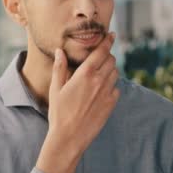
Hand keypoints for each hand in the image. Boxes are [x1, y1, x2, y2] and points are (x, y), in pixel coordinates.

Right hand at [36, 32, 119, 172]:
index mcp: (86, 74)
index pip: (101, 51)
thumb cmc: (59, 113)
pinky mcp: (111, 104)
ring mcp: (107, 93)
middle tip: (100, 57)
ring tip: (100, 73)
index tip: (111, 35)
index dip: (107, 41)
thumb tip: (60, 51)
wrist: (69, 137)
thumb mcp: (56, 88)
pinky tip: (101, 90)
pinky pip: (116, 88)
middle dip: (107, 56)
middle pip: (111, 60)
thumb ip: (60, 68)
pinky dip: (111, 85)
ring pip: (115, 73)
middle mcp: (100, 81)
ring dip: (110, 69)